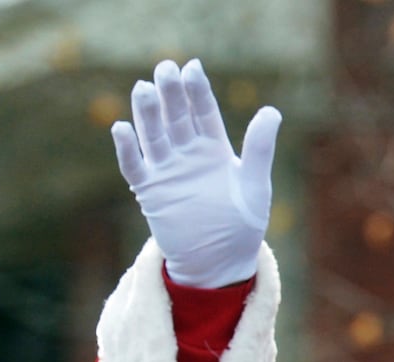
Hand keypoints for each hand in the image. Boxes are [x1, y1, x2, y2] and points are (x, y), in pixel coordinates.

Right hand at [112, 58, 282, 287]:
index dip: (197, 90)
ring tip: (143, 89)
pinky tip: (121, 128)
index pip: (203, 112)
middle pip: (175, 117)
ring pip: (153, 135)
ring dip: (147, 114)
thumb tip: (272, 111)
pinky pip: (134, 167)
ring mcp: (167, 171)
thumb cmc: (242, 225)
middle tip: (164, 68)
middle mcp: (188, 154)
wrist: (219, 263)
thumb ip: (259, 149)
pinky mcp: (150, 192)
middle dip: (170, 93)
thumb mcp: (255, 186)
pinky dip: (127, 149)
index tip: (193, 67)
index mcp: (214, 148)